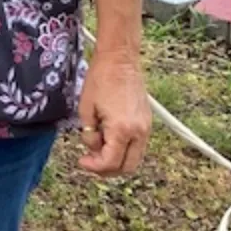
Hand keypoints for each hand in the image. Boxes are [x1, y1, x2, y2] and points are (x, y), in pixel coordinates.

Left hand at [76, 51, 149, 177]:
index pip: (110, 162)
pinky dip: (125, 150)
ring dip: (117, 161)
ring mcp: (146, 128)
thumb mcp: (85, 110)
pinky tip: (110, 140)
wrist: (120, 60)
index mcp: (122, 129)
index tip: (82, 161)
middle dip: (107, 169)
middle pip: (127, 168)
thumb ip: (89, 135)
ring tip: (99, 149)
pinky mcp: (148, 122)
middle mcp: (138, 132)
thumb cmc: (101, 80)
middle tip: (91, 161)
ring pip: (135, 159)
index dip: (94, 167)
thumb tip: (94, 148)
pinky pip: (138, 146)